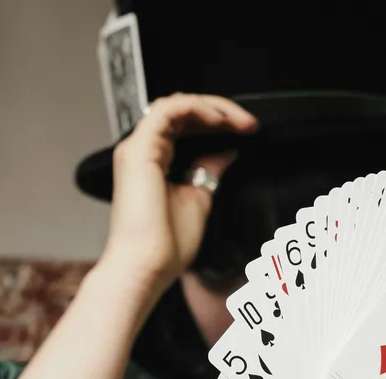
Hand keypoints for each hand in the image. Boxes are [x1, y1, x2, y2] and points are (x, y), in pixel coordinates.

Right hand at [101, 93, 257, 290]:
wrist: (147, 266)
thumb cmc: (165, 246)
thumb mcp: (199, 198)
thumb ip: (209, 170)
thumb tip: (226, 151)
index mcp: (153, 163)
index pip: (183, 126)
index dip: (216, 123)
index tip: (246, 131)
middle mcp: (141, 151)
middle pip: (180, 111)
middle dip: (218, 111)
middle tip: (248, 123)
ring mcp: (137, 148)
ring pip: (174, 105)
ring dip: (210, 107)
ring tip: (237, 120)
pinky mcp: (139, 149)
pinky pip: (167, 111)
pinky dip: (195, 108)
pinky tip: (218, 120)